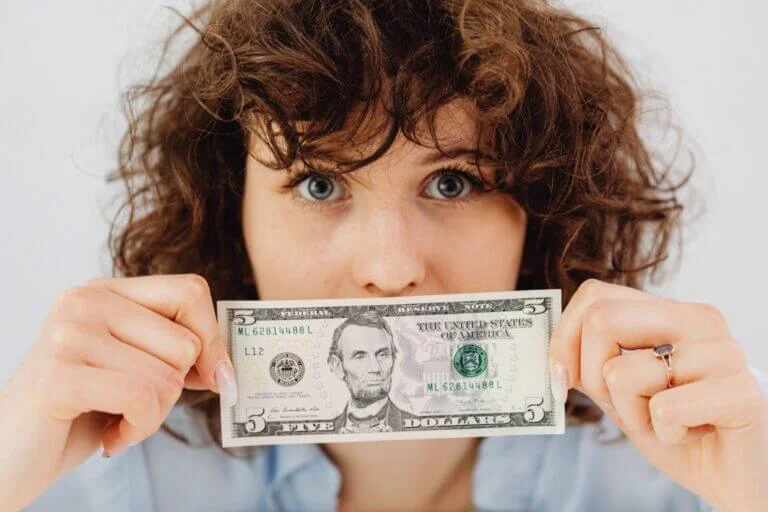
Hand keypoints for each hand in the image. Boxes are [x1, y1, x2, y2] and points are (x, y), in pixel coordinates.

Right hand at [0, 274, 236, 510]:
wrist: (7, 458)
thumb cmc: (79, 413)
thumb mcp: (134, 370)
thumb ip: (175, 354)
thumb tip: (228, 368)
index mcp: (107, 291)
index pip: (191, 291)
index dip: (213, 339)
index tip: (214, 378)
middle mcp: (86, 300)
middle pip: (186, 341)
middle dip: (175, 390)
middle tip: (137, 406)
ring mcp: (69, 333)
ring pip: (167, 377)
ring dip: (153, 417)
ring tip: (116, 421)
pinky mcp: (59, 374)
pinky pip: (142, 399)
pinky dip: (138, 430)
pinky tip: (110, 437)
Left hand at [549, 280, 767, 511]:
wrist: (733, 475)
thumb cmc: (676, 428)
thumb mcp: (621, 390)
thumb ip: (590, 363)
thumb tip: (551, 354)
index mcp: (670, 310)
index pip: (595, 294)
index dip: (564, 337)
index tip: (562, 377)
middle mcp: (700, 319)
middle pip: (602, 321)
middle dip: (591, 375)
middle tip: (622, 405)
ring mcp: (724, 352)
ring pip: (622, 372)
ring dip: (633, 415)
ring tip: (669, 421)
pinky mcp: (741, 392)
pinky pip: (663, 408)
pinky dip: (665, 433)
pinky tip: (692, 433)